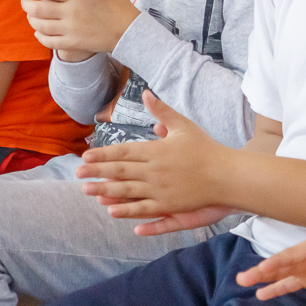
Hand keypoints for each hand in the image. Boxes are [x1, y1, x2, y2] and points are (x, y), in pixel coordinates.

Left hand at [22, 0, 137, 61]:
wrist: (127, 30)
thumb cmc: (118, 2)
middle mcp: (70, 11)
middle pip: (38, 8)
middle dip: (27, 4)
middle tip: (24, 1)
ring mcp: (70, 29)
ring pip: (41, 25)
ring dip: (31, 20)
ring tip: (30, 16)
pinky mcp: (73, 43)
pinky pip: (49, 41)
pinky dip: (40, 36)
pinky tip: (39, 32)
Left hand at [76, 92, 236, 234]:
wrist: (228, 174)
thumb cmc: (206, 148)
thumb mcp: (183, 125)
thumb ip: (162, 111)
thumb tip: (146, 93)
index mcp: (156, 150)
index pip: (124, 152)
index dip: (104, 154)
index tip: (86, 156)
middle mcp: (155, 170)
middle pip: (120, 171)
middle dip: (97, 172)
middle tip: (77, 173)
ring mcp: (161, 190)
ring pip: (127, 191)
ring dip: (105, 191)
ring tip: (87, 190)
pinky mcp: (170, 206)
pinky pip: (144, 209)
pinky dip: (127, 210)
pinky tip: (112, 211)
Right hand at [237, 231, 305, 299]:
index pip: (291, 256)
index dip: (277, 262)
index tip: (262, 268)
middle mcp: (302, 257)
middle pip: (278, 264)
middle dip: (260, 271)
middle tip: (242, 279)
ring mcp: (302, 268)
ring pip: (278, 274)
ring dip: (261, 280)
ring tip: (243, 284)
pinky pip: (287, 284)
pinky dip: (274, 289)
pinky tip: (261, 295)